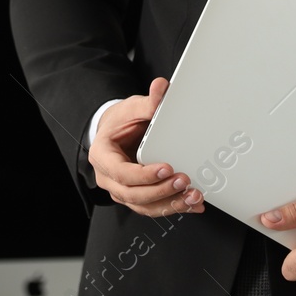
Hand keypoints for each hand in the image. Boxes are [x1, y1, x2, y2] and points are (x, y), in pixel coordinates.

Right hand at [88, 77, 205, 217]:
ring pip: (145, 206)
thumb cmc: (120, 122)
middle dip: (161, 191)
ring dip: (171, 204)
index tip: (166, 168)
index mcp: (103, 156)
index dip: (143, 174)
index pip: (121, 172)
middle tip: (184, 181)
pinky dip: (174, 207)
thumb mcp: (131, 108)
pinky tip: (192, 204)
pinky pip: (154, 207)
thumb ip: (148, 102)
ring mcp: (123, 190)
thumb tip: (161, 88)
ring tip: (192, 196)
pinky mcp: (138, 196)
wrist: (117, 132)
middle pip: (133, 194)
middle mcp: (109, 178)